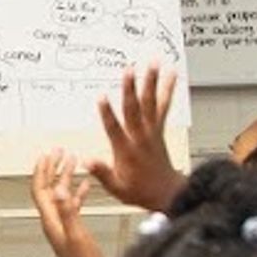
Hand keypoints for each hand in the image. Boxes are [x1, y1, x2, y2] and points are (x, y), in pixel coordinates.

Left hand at [29, 151, 107, 256]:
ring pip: (60, 194)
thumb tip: (58, 189)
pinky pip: (73, 205)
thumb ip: (68, 211)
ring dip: (65, 177)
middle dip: (52, 168)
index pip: (40, 189)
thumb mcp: (76, 234)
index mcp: (51, 220)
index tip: (47, 154)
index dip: (42, 170)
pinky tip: (86, 186)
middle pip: (48, 188)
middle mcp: (54, 220)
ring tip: (72, 161)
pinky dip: (78, 192)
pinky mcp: (75, 229)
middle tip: (59, 152)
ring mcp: (64, 225)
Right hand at [86, 64, 184, 211]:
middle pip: (134, 109)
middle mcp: (141, 137)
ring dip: (151, 82)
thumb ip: (102, 172)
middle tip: (129, 70)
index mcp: (127, 151)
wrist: (167, 193)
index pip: (115, 129)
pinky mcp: (158, 128)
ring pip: (151, 103)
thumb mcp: (117, 188)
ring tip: (153, 63)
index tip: (101, 97)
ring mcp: (151, 131)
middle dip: (130, 89)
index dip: (107, 113)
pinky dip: (167, 90)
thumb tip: (86, 160)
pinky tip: (171, 75)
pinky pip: (163, 106)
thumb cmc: (140, 190)